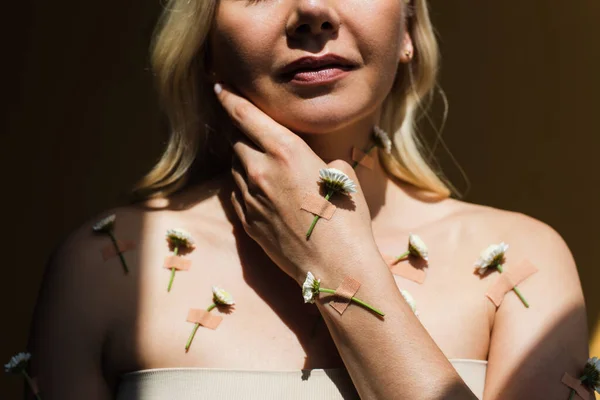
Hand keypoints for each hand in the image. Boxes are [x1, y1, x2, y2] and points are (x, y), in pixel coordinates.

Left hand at [214, 83, 378, 284]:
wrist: (335, 267)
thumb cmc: (347, 218)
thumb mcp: (340, 174)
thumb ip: (315, 159)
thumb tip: (309, 162)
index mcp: (285, 151)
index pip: (245, 115)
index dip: (229, 97)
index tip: (218, 86)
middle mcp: (261, 170)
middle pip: (238, 141)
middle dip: (245, 135)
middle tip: (258, 138)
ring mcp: (250, 198)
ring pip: (235, 168)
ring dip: (246, 163)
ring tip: (268, 171)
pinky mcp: (247, 222)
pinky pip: (237, 195)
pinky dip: (245, 187)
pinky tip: (263, 194)